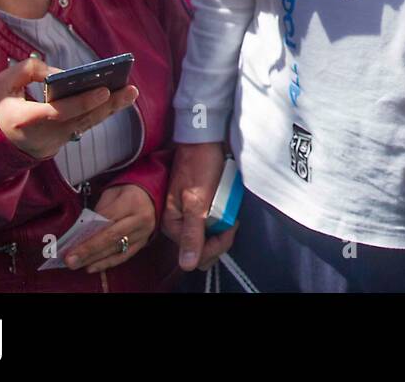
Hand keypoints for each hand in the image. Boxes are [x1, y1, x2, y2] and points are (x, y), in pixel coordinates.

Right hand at [0, 58, 138, 159]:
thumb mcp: (2, 83)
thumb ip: (28, 70)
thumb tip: (60, 74)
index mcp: (25, 119)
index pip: (58, 112)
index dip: (82, 102)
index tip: (104, 90)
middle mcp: (42, 134)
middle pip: (81, 120)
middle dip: (108, 105)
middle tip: (131, 90)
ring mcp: (53, 142)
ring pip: (86, 125)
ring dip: (110, 109)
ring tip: (130, 92)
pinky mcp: (60, 143)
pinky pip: (82, 127)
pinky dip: (99, 114)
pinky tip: (116, 100)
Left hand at [65, 184, 155, 273]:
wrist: (150, 195)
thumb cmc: (127, 193)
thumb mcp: (112, 193)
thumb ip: (99, 211)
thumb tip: (83, 232)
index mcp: (131, 202)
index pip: (106, 220)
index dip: (88, 233)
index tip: (70, 244)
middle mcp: (140, 219)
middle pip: (111, 237)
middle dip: (88, 250)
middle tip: (70, 260)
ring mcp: (143, 232)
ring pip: (116, 249)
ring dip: (94, 259)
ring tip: (77, 264)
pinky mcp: (143, 242)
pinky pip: (124, 256)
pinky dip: (107, 263)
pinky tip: (92, 267)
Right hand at [162, 142, 236, 271]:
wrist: (206, 140)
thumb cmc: (200, 165)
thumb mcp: (197, 202)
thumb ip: (192, 234)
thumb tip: (187, 265)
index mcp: (172, 224)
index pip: (195, 253)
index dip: (216, 245)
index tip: (230, 227)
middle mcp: (180, 222)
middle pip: (203, 248)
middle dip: (220, 238)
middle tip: (232, 220)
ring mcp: (191, 215)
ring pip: (211, 236)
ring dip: (224, 227)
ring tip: (231, 210)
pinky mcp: (202, 206)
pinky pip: (214, 221)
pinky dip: (224, 217)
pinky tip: (230, 205)